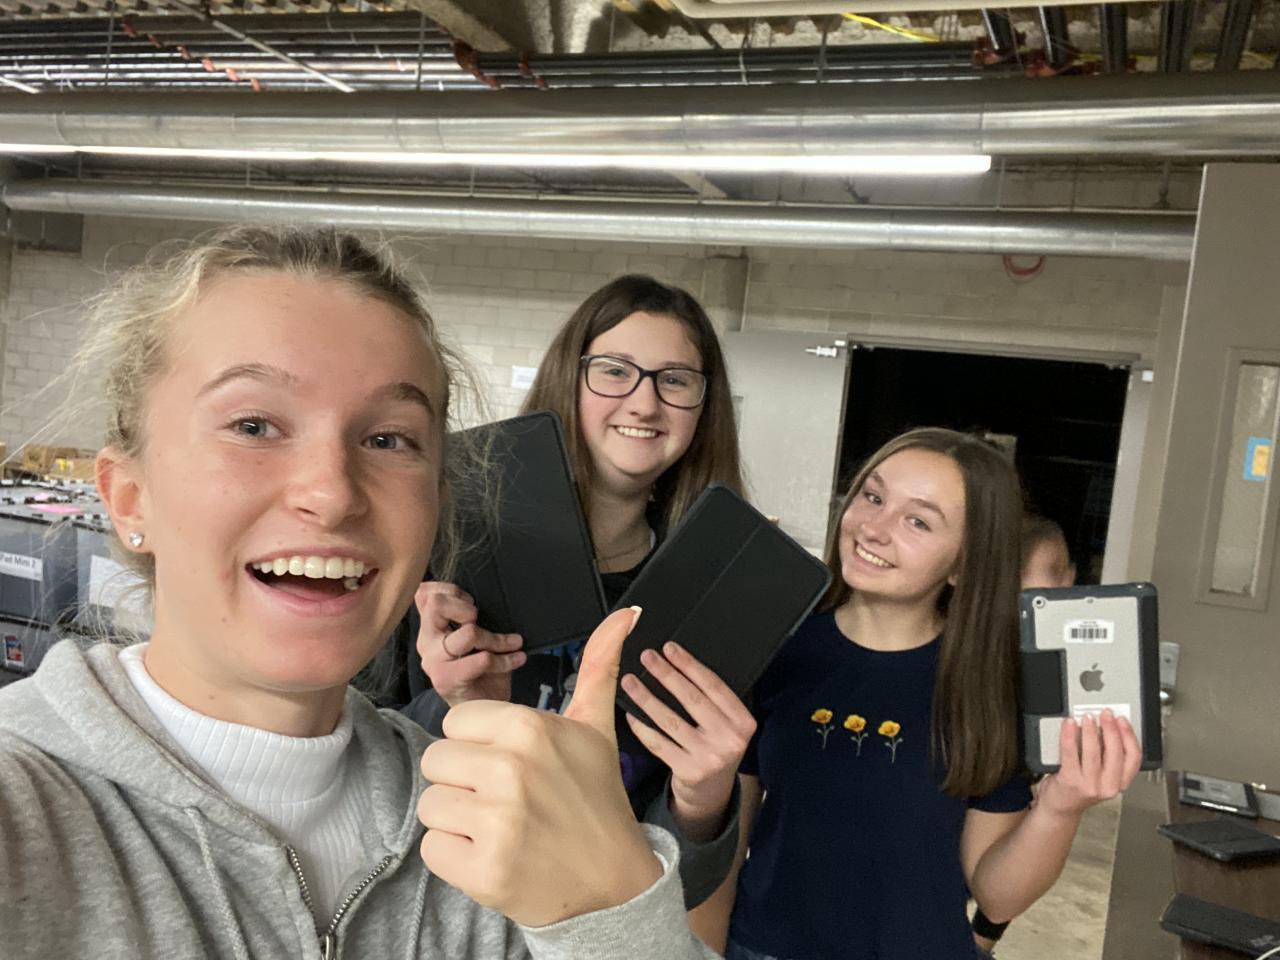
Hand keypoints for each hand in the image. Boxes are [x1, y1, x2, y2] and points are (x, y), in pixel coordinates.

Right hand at [415, 582, 524, 706]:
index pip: (424, 593)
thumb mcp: (474, 636)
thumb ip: (468, 616)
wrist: (480, 708)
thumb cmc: (479, 668)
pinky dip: (505, 659)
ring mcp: (434, 661)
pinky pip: (481, 660)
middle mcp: (426, 641)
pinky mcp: (447, 679)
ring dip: (496, 638)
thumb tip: (485, 591)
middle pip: (436, 604)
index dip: (450, 590)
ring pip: (468, 633)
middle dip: (466, 607)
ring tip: (512, 643)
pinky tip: (516, 659)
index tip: (470, 602)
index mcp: (429, 627)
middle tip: (481, 620)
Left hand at [417, 607, 662, 927]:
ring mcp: (496, 822)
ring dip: (458, 821)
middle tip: (505, 801)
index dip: (478, 746)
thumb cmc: (596, 797)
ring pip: (430, 805)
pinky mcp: (483, 870)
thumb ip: (600, 663)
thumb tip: (628, 612)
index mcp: (529, 728)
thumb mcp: (597, 725)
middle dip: (463, 782)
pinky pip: (432, 849)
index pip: (455, 723)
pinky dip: (456, 858)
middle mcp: (510, 770)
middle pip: (435, 761)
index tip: (511, 765)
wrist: (615, 882)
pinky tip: (493, 856)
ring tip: (500, 828)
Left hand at [620, 642, 755, 838]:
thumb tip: (679, 662)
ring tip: (630, 681)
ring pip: (671, 721)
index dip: (689, 665)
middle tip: (646, 656)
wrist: (712, 792)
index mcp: (743, 721)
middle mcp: (730, 740)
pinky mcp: (689, 772)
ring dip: (647, 697)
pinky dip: (642, 726)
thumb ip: (715, 701)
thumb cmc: (716, 745)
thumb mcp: (728, 724)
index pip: (714, 686)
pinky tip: (630, 713)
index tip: (670, 648)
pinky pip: (659, 743)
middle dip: (666, 674)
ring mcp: (709, 758)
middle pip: (692, 699)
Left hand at [1035, 710, 1141, 818]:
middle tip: (1105, 714)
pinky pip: (1070, 753)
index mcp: (1119, 783)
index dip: (1130, 736)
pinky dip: (1069, 735)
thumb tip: (1108, 726)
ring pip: (1093, 752)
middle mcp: (1107, 786)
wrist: (1061, 807)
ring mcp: (1089, 785)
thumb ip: (1108, 756)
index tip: (1123, 721)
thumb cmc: (1080, 788)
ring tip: (1087, 717)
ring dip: (1091, 731)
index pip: (1134, 758)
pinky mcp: (1070, 781)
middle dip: (1111, 729)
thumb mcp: (1102, 775)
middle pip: (1115, 753)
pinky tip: (1069, 725)